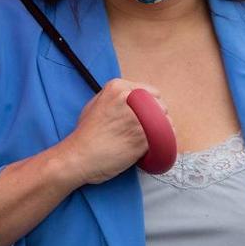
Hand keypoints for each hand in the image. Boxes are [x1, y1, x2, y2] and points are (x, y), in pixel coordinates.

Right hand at [52, 78, 170, 187]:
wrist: (78, 157)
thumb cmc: (86, 134)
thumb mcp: (96, 104)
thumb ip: (117, 97)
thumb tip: (138, 98)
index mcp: (118, 87)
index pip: (152, 92)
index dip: (151, 106)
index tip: (145, 117)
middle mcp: (130, 99)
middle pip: (161, 105)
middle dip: (157, 118)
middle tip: (147, 130)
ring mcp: (139, 118)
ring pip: (166, 121)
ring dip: (162, 131)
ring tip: (151, 140)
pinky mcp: (144, 137)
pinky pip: (166, 137)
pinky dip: (164, 144)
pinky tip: (154, 148)